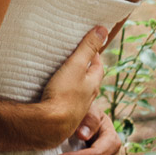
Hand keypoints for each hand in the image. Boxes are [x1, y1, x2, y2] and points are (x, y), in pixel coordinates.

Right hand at [38, 26, 106, 142]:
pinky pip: (68, 99)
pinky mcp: (65, 115)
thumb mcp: (76, 65)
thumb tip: (104, 29)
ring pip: (79, 89)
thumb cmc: (64, 93)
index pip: (98, 65)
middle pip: (90, 77)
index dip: (94, 52)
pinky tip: (55, 90)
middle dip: (85, 66)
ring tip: (64, 70)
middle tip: (76, 55)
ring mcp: (77, 107)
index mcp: (93, 83)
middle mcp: (88, 96)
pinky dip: (65, 91)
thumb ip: (88, 48)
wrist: (51, 125)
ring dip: (75, 79)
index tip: (88, 43)